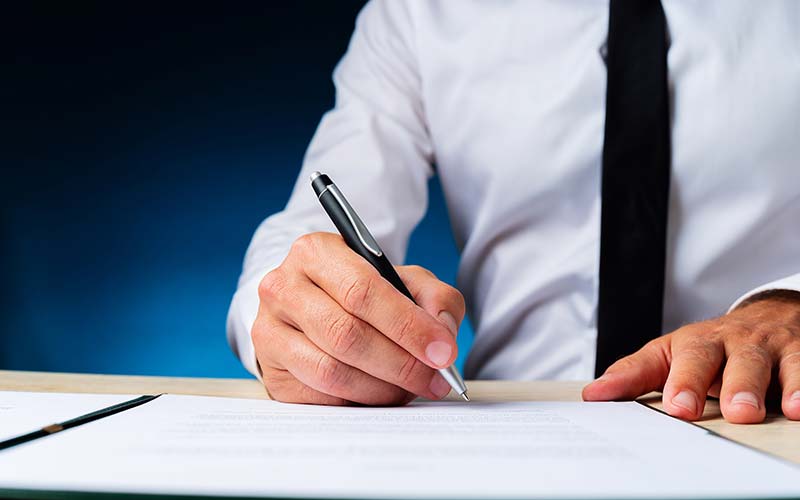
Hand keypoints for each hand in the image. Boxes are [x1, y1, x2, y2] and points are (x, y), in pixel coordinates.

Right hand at [251, 232, 463, 405]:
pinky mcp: (270, 370)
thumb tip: (442, 335)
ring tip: (409, 387)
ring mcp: (269, 331)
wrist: (314, 305)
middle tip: (434, 379)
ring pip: (331, 371)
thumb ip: (434, 298)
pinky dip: (357, 400)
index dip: (407, 326)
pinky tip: (378, 393)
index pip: (363, 291)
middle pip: (346, 334)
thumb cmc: (361, 291)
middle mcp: (283, 288)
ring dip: (381, 388)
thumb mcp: (403, 279)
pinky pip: (318, 396)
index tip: (442, 351)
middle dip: (400, 363)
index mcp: (315, 252)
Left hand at [583, 291, 799, 422]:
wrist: (763, 318)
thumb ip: (634, 375)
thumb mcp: (668, 355)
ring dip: (775, 386)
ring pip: (775, 363)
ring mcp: (771, 348)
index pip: (687, 360)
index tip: (677, 407)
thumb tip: (593, 395)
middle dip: (730, 385)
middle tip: (728, 411)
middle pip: (732, 360)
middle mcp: (735, 342)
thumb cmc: (707, 348)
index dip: (682, 382)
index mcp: (697, 344)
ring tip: (771, 411)